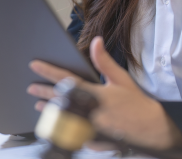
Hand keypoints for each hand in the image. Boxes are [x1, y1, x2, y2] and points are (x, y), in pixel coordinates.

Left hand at [27, 36, 181, 149]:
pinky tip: (57, 123)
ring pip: (62, 118)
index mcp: (95, 94)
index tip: (35, 65)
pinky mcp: (91, 139)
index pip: (66, 80)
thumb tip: (96, 41)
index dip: (49, 71)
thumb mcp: (121, 78)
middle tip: (31, 88)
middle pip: (59, 100)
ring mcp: (89, 128)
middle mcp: (89, 111)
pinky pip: (72, 133)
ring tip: (40, 105)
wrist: (150, 128)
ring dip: (50, 111)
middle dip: (43, 93)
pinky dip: (64, 127)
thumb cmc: (136, 102)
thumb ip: (104, 61)